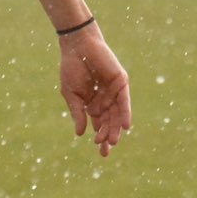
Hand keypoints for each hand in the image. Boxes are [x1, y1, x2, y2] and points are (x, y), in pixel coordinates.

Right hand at [59, 29, 130, 156]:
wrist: (78, 47)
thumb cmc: (71, 69)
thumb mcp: (71, 94)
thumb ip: (78, 113)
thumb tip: (80, 133)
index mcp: (92, 104)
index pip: (98, 124)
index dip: (100, 136)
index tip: (99, 149)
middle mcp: (105, 100)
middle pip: (109, 122)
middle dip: (108, 135)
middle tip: (106, 149)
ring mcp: (114, 92)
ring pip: (117, 114)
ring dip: (115, 128)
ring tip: (113, 141)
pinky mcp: (121, 83)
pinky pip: (124, 101)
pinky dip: (125, 113)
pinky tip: (125, 126)